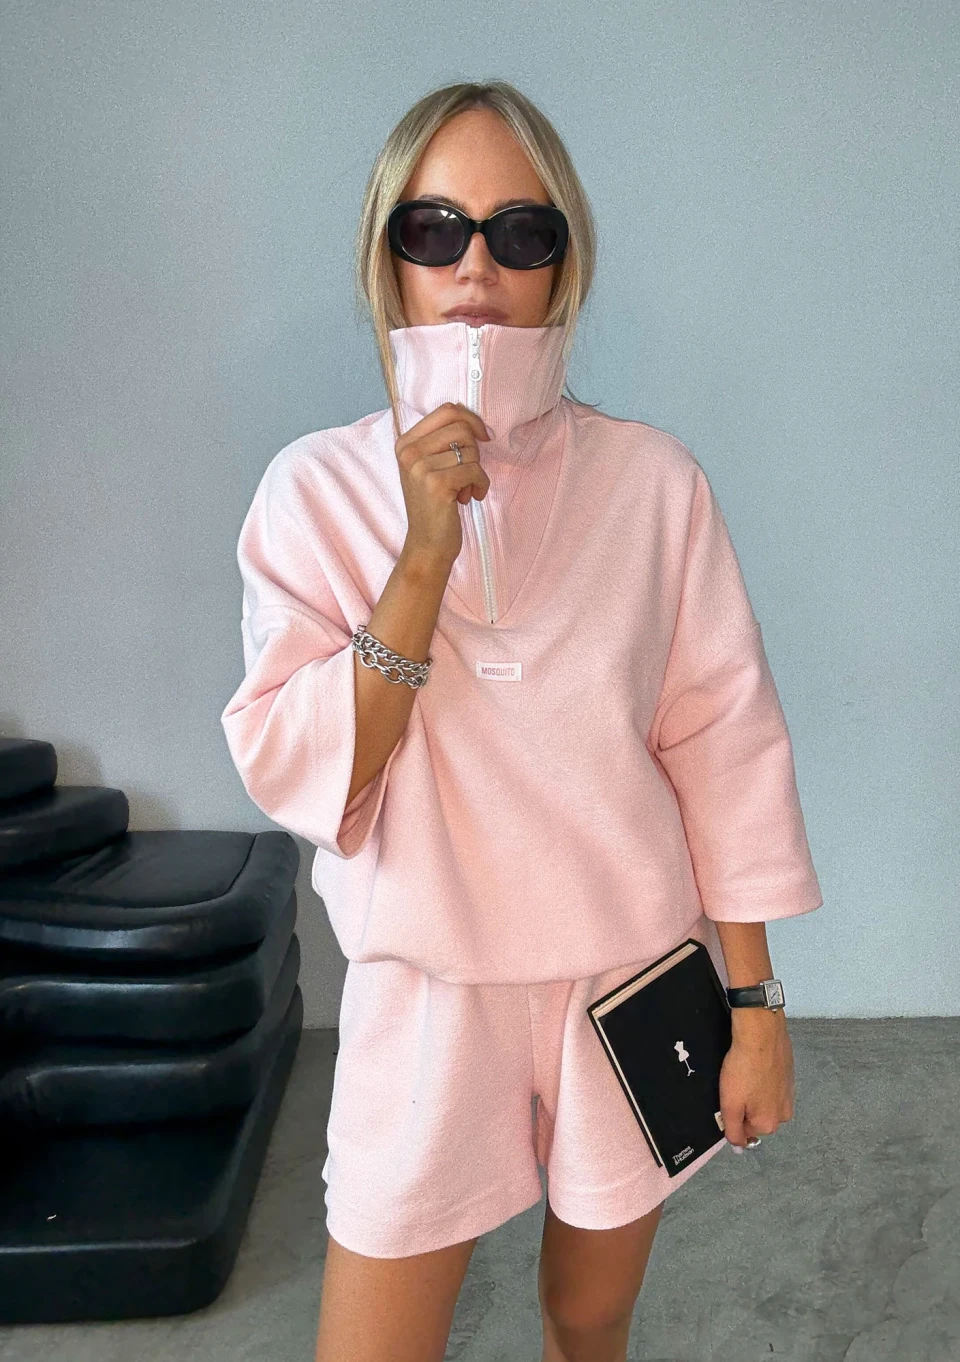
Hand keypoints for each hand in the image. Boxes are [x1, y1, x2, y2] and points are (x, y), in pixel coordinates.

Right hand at [395, 402, 491, 565]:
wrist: (427, 545)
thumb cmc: (435, 505)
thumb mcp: (431, 467)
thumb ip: (444, 441)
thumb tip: (475, 421)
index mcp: (406, 443)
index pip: (446, 410)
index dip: (472, 420)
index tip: (483, 437)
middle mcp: (409, 452)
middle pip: (461, 428)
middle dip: (474, 451)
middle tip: (466, 473)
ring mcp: (420, 468)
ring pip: (470, 450)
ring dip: (476, 471)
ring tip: (464, 489)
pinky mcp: (436, 484)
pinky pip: (475, 470)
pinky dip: (481, 485)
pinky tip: (470, 497)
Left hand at [719, 1009, 793, 1147]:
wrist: (761, 1034)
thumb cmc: (743, 1069)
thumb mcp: (730, 1105)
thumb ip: (733, 1130)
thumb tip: (739, 1148)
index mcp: (769, 1124)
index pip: (744, 1130)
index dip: (732, 1114)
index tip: (729, 1096)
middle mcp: (784, 1114)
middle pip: (757, 1116)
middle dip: (746, 1104)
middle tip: (737, 1084)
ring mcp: (790, 1094)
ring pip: (765, 1100)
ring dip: (755, 1090)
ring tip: (746, 1072)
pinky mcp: (791, 1076)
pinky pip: (772, 1084)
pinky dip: (763, 1078)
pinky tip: (756, 1065)